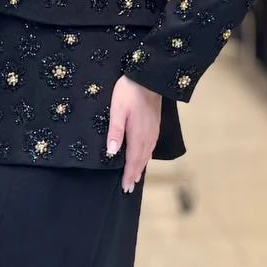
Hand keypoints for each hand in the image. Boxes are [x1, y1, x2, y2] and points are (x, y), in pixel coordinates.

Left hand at [107, 75, 161, 193]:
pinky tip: (144, 157)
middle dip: (134, 175)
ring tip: (136, 177)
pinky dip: (146, 157)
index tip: (125, 188)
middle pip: (141, 161)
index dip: (128, 175)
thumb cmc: (128, 93)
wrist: (148, 78)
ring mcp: (153, 131)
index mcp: (137, 135)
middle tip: (129, 188)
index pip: (132, 161)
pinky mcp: (155, 125)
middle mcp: (147, 136)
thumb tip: (111, 152)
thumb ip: (115, 131)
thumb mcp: (117, 110)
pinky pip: (151, 147)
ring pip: (147, 154)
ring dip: (141, 167)